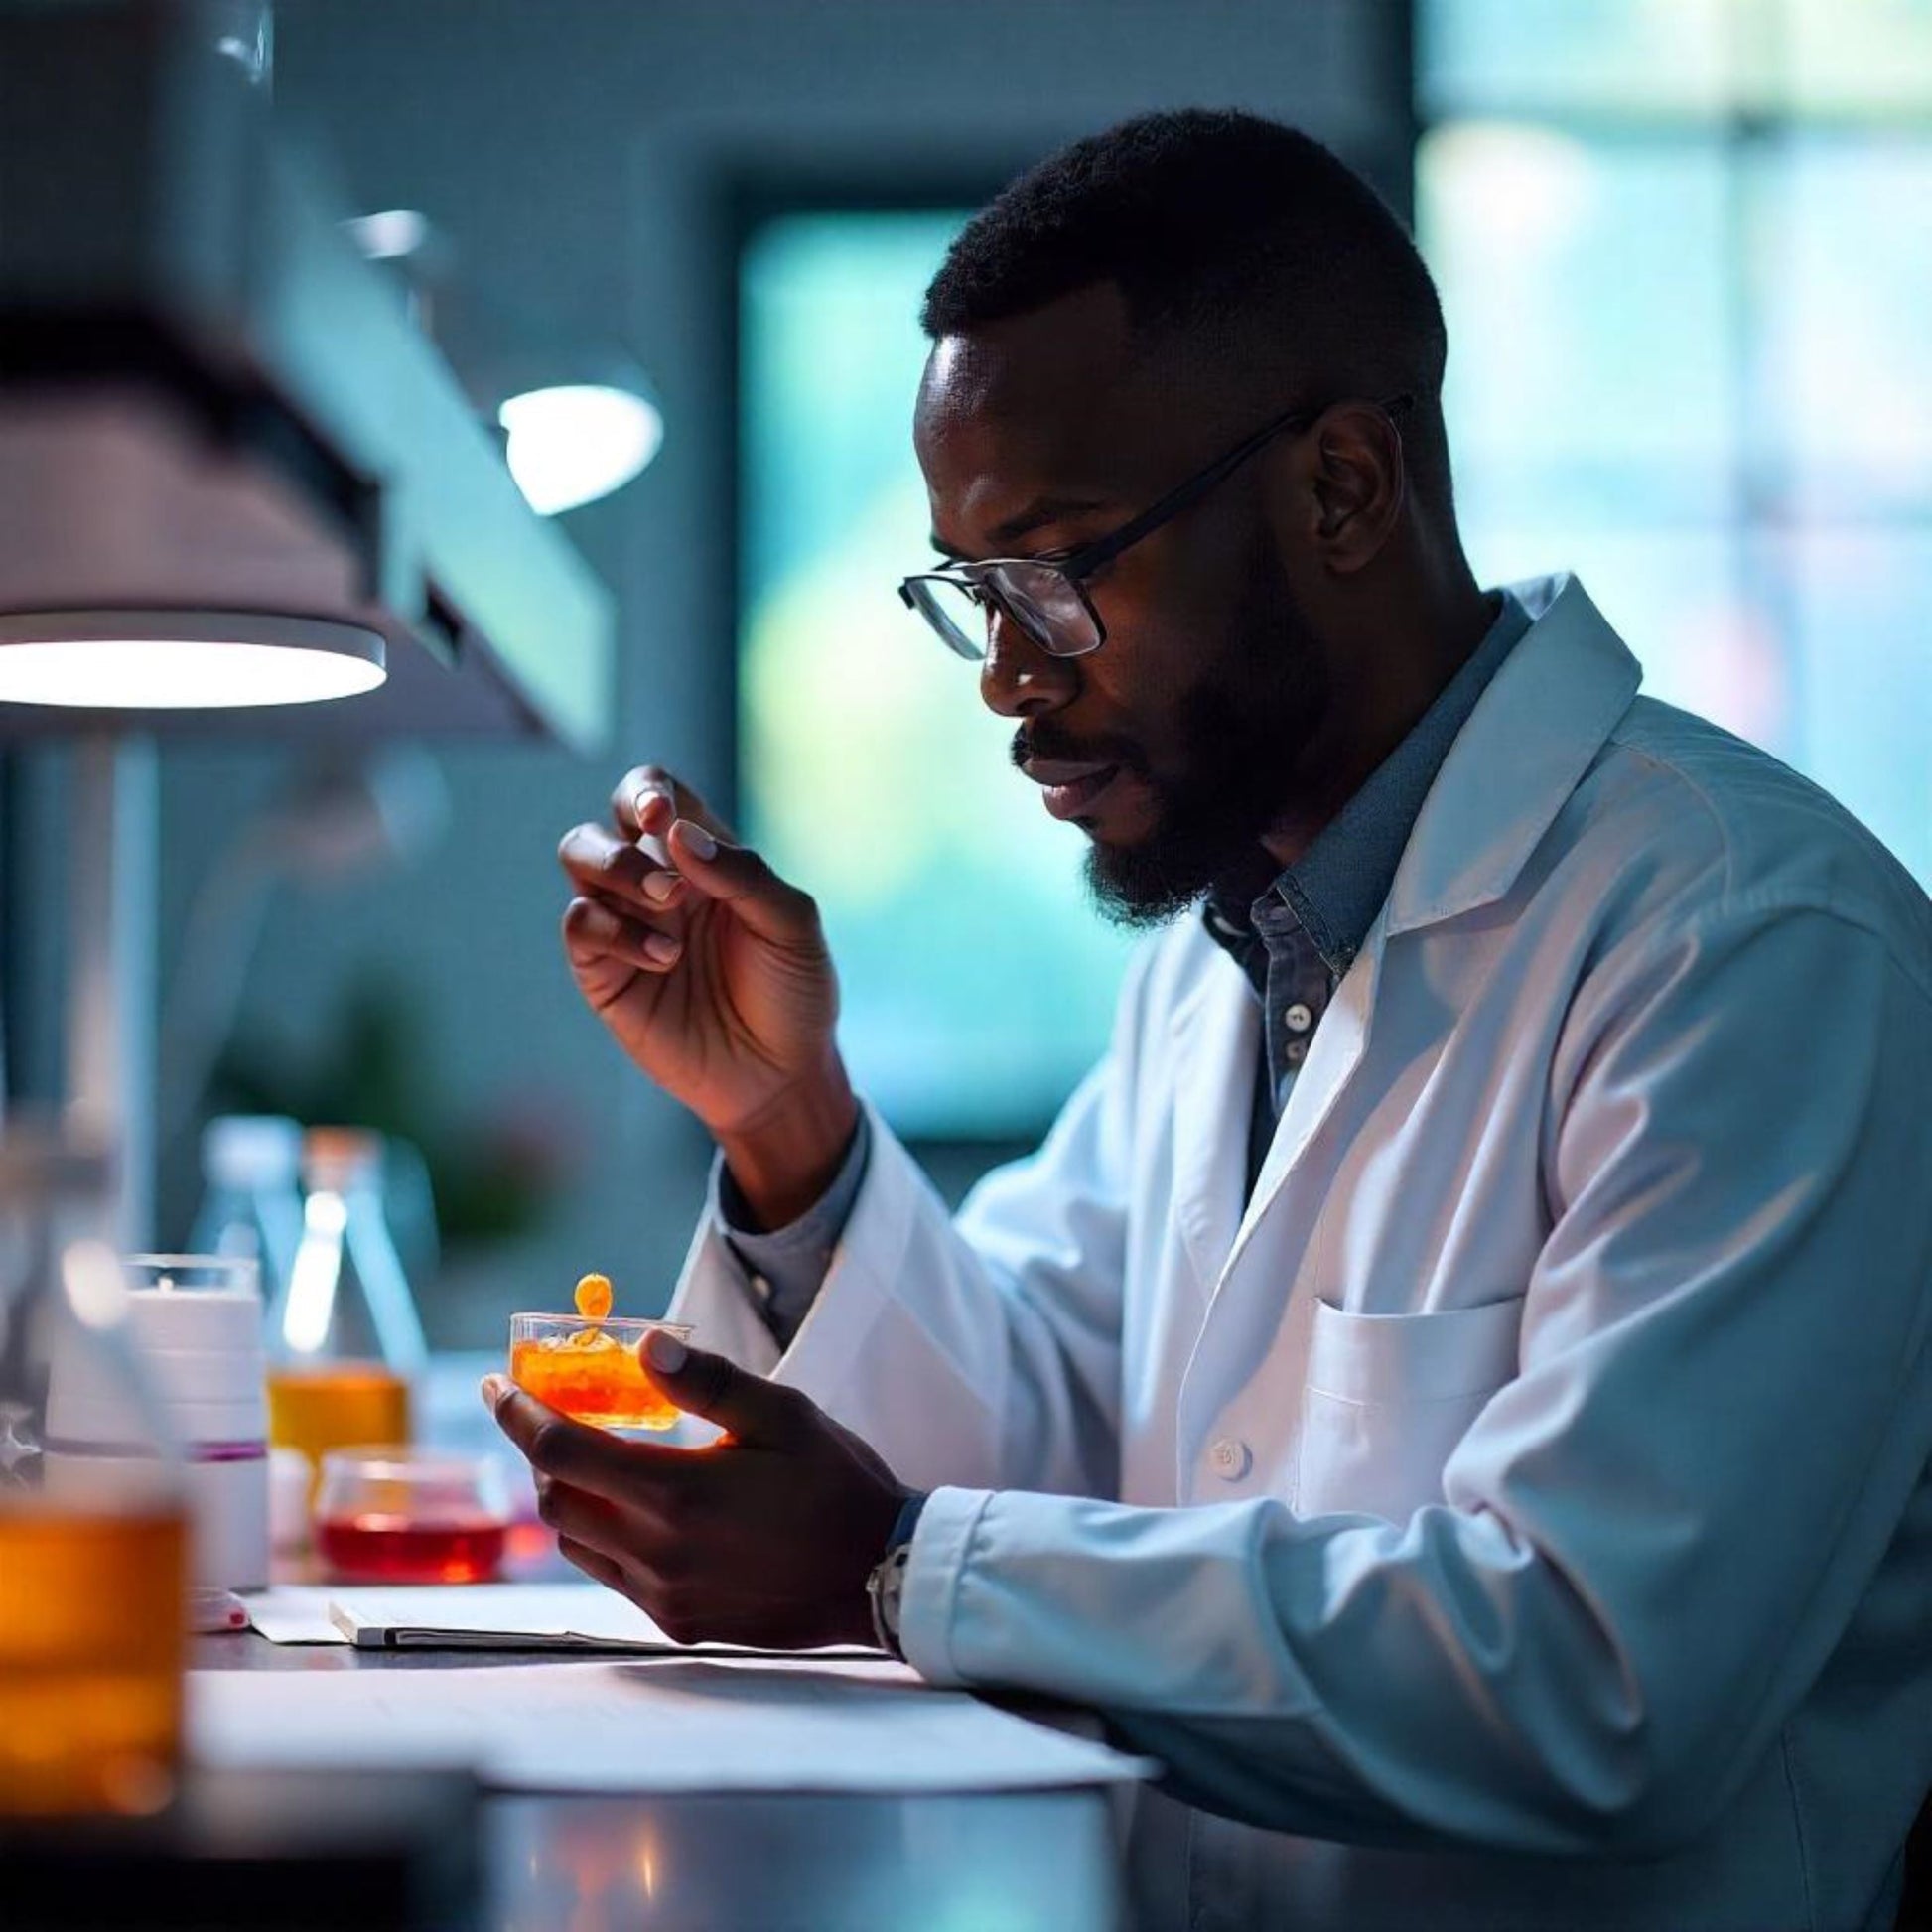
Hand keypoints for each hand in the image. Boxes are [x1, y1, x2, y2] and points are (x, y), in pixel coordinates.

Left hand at [483, 1333, 912, 1650]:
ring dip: (572, 1497)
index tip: (497, 1386)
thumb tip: (645, 1345)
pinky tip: (641, 1510)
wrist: (882, 1573)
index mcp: (680, 1493)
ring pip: (577, 1543)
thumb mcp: (782, 1414)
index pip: (562, 1451)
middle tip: (554, 1415)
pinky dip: (606, 1536)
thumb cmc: (836, 1483)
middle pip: (556, 1500)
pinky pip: (613, 1576)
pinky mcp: (679, 1623)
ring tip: (599, 1459)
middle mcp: (660, 1553)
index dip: (519, 1415)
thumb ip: (707, 1381)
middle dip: (543, 1453)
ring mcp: (666, 1596)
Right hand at [558, 765, 857, 1223]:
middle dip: (624, 843)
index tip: (661, 815)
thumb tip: (677, 832)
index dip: (646, 792)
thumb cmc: (793, 992)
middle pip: (602, 828)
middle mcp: (656, 884)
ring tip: (667, 909)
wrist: (781, 1075)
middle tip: (671, 886)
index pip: (655, 796)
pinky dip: (615, 931)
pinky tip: (665, 959)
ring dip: (616, 873)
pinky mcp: (605, 974)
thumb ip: (743, 873)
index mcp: (703, 858)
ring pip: (578, 862)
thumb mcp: (791, 925)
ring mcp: (626, 927)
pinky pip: (581, 927)